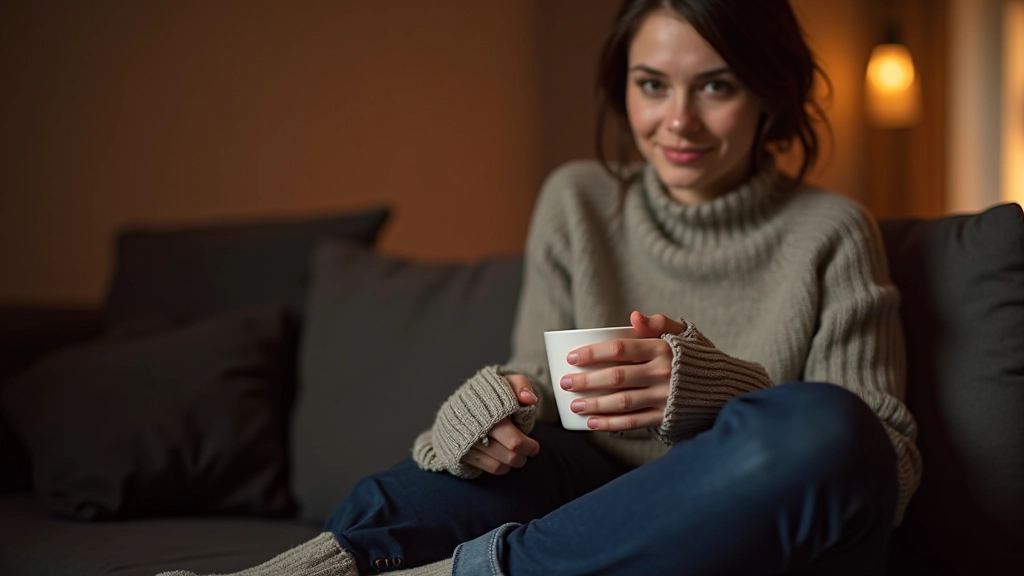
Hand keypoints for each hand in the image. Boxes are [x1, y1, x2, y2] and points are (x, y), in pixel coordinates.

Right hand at [460, 374, 540, 474]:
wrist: (462, 400)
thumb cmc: (492, 392)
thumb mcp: (507, 381)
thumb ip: (521, 385)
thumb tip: (529, 399)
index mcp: (489, 413)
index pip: (514, 441)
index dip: (529, 447)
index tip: (534, 447)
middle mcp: (475, 431)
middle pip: (508, 456)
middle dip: (522, 457)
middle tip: (527, 452)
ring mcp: (466, 444)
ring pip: (498, 465)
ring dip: (512, 464)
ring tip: (516, 455)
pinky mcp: (460, 453)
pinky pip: (486, 468)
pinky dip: (499, 467)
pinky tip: (502, 458)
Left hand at [560, 312, 685, 431]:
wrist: (722, 386)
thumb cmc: (692, 356)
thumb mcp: (682, 334)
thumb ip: (659, 323)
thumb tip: (634, 316)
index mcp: (662, 348)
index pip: (619, 349)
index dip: (592, 353)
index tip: (571, 358)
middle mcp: (664, 373)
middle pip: (616, 377)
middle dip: (587, 381)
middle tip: (565, 383)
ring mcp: (665, 396)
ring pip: (623, 402)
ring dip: (595, 404)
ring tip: (574, 404)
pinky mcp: (666, 416)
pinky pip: (634, 422)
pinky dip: (611, 424)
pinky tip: (592, 423)